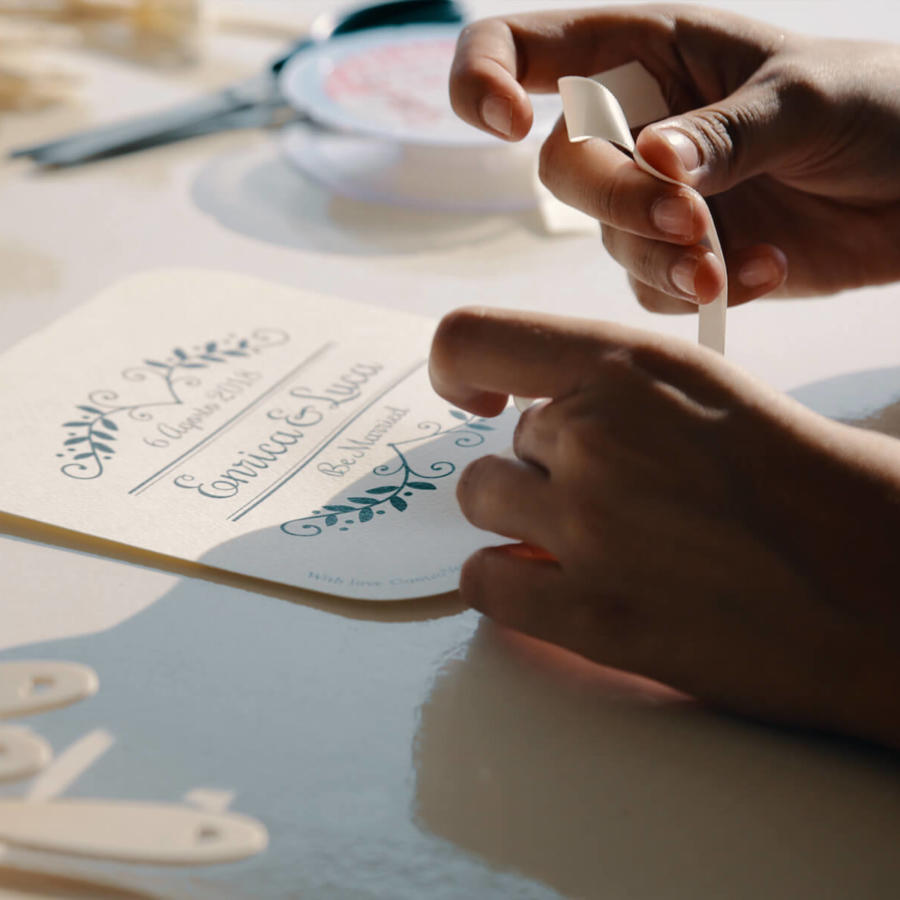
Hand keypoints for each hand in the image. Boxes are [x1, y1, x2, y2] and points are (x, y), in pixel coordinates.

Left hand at [429, 307, 899, 746]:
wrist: (888, 588)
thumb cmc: (818, 491)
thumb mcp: (712, 398)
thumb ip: (619, 398)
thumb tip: (543, 423)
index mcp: (631, 366)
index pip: (470, 339)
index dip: (458, 372)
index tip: (480, 401)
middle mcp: (596, 434)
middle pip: (506, 443)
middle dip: (549, 469)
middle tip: (620, 499)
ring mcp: (588, 526)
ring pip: (483, 502)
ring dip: (528, 522)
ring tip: (602, 544)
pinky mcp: (591, 615)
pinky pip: (482, 584)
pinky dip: (511, 586)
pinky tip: (564, 590)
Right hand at [450, 5, 899, 311]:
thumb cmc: (880, 106)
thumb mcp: (806, 100)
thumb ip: (723, 132)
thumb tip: (650, 159)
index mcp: (648, 51)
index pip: (525, 48)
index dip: (482, 77)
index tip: (508, 126)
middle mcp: (636, 124)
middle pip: (564, 169)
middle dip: (619, 203)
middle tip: (691, 224)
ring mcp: (654, 197)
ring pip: (608, 239)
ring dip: (664, 259)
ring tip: (732, 265)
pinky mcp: (680, 257)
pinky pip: (650, 287)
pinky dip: (695, 292)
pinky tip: (760, 273)